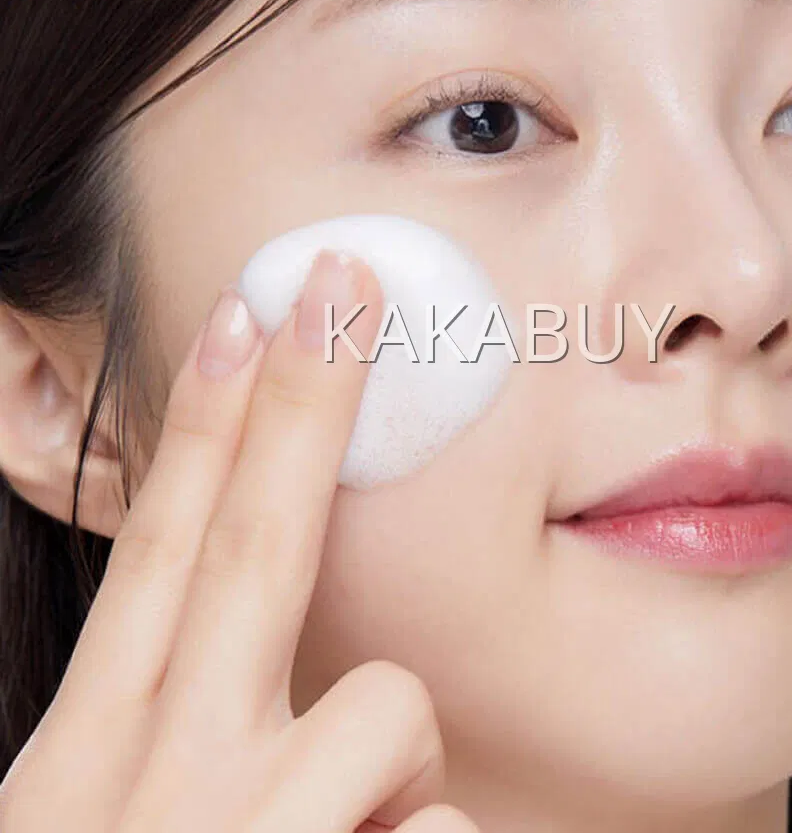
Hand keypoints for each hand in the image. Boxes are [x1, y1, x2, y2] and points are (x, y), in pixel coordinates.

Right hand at [0, 250, 476, 832]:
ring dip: (399, 772)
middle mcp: (150, 780)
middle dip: (297, 401)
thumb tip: (286, 695)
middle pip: (249, 546)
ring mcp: (236, 828)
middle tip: (342, 279)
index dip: (202, 427)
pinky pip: (443, 827)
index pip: (158, 556)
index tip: (243, 316)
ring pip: (386, 705)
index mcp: (82, 763)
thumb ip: (173, 747)